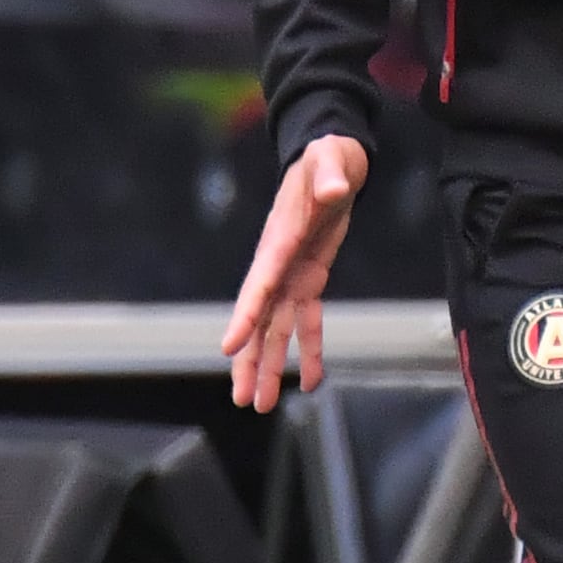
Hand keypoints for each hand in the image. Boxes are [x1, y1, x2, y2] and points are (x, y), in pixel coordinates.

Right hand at [222, 133, 369, 409]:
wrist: (331, 159)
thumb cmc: (327, 157)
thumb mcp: (330, 160)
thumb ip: (329, 174)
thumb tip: (334, 188)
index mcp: (280, 241)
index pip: (258, 284)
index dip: (244, 316)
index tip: (227, 348)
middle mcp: (278, 265)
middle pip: (259, 320)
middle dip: (249, 360)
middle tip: (242, 399)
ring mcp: (291, 275)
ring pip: (276, 329)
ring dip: (270, 366)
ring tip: (260, 404)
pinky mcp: (310, 278)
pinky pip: (308, 321)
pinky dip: (310, 350)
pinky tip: (312, 381)